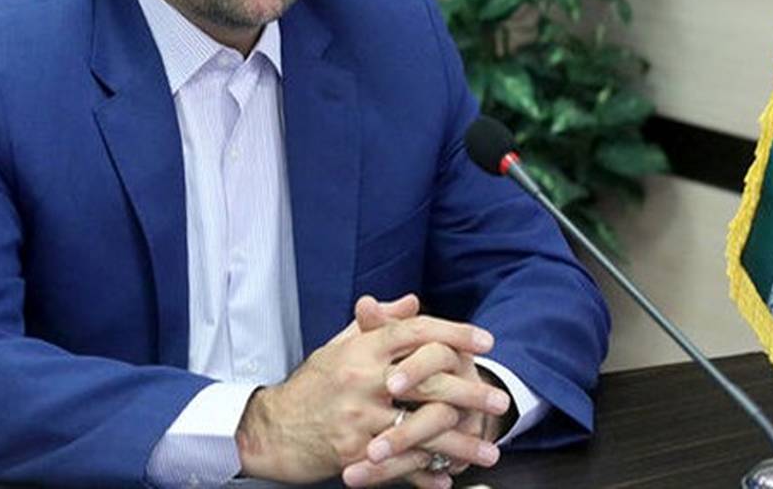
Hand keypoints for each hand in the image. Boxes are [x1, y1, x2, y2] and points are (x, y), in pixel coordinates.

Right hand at [235, 302, 494, 483]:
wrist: (272, 429)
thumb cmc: (311, 386)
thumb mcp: (339, 346)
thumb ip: (378, 324)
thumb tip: (412, 301)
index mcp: (361, 350)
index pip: (415, 331)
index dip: (454, 333)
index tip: (487, 341)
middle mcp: (363, 380)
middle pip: (429, 380)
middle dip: (470, 391)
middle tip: (499, 400)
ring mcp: (360, 418)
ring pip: (423, 429)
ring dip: (461, 443)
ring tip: (489, 453)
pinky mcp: (355, 453)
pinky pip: (402, 466)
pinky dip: (428, 474)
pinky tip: (450, 477)